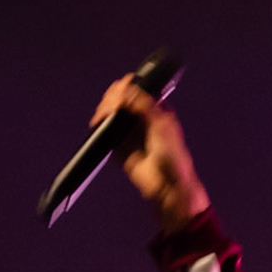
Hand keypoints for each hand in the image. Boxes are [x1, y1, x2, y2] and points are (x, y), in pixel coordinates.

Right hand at [91, 75, 209, 233]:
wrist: (167, 185)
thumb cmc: (173, 155)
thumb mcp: (161, 123)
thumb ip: (143, 104)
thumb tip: (125, 88)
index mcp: (155, 108)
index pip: (136, 89)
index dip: (127, 85)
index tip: (122, 89)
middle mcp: (140, 117)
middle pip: (119, 98)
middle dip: (112, 97)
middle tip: (112, 104)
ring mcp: (128, 131)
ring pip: (110, 112)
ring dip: (104, 109)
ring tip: (105, 113)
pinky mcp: (118, 146)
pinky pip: (104, 132)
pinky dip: (99, 125)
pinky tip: (99, 123)